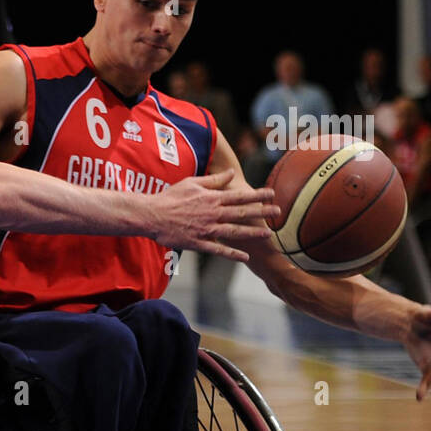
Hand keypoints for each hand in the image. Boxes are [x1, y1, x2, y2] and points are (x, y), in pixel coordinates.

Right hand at [151, 169, 279, 261]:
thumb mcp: (192, 183)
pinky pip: (218, 250)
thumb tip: (231, 173)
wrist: (152, 215)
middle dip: (262, 212)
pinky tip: (245, 257)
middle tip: (279, 212)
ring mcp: (206, 229)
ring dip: (252, 233)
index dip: (257, 195)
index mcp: (212, 198)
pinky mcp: (198, 242)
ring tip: (268, 234)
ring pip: (234, 231)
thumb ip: (214, 180)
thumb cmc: (171, 197)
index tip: (272, 194)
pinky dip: (232, 254)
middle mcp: (213, 213)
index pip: (240, 196)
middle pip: (242, 213)